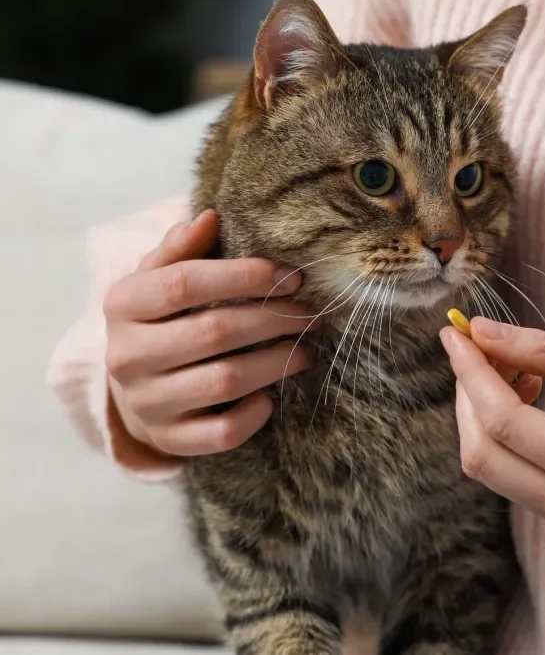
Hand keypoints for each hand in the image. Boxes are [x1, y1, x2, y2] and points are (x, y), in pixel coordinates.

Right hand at [103, 210, 316, 456]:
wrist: (135, 388)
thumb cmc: (162, 319)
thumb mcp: (160, 278)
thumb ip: (182, 248)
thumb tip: (209, 216)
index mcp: (123, 304)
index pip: (184, 283)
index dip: (245, 276)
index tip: (291, 276)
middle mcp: (126, 356)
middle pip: (214, 332)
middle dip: (274, 318)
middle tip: (310, 312)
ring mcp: (147, 403)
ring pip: (226, 381)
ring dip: (277, 361)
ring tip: (305, 348)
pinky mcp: (170, 439)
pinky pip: (224, 431)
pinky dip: (256, 412)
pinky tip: (271, 393)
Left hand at [440, 318, 544, 533]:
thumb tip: (481, 334)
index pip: (505, 424)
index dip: (472, 373)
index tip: (456, 331)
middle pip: (483, 456)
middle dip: (470, 394)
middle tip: (481, 344)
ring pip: (491, 468)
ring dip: (485, 412)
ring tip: (518, 363)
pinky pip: (513, 474)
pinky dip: (505, 430)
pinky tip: (530, 389)